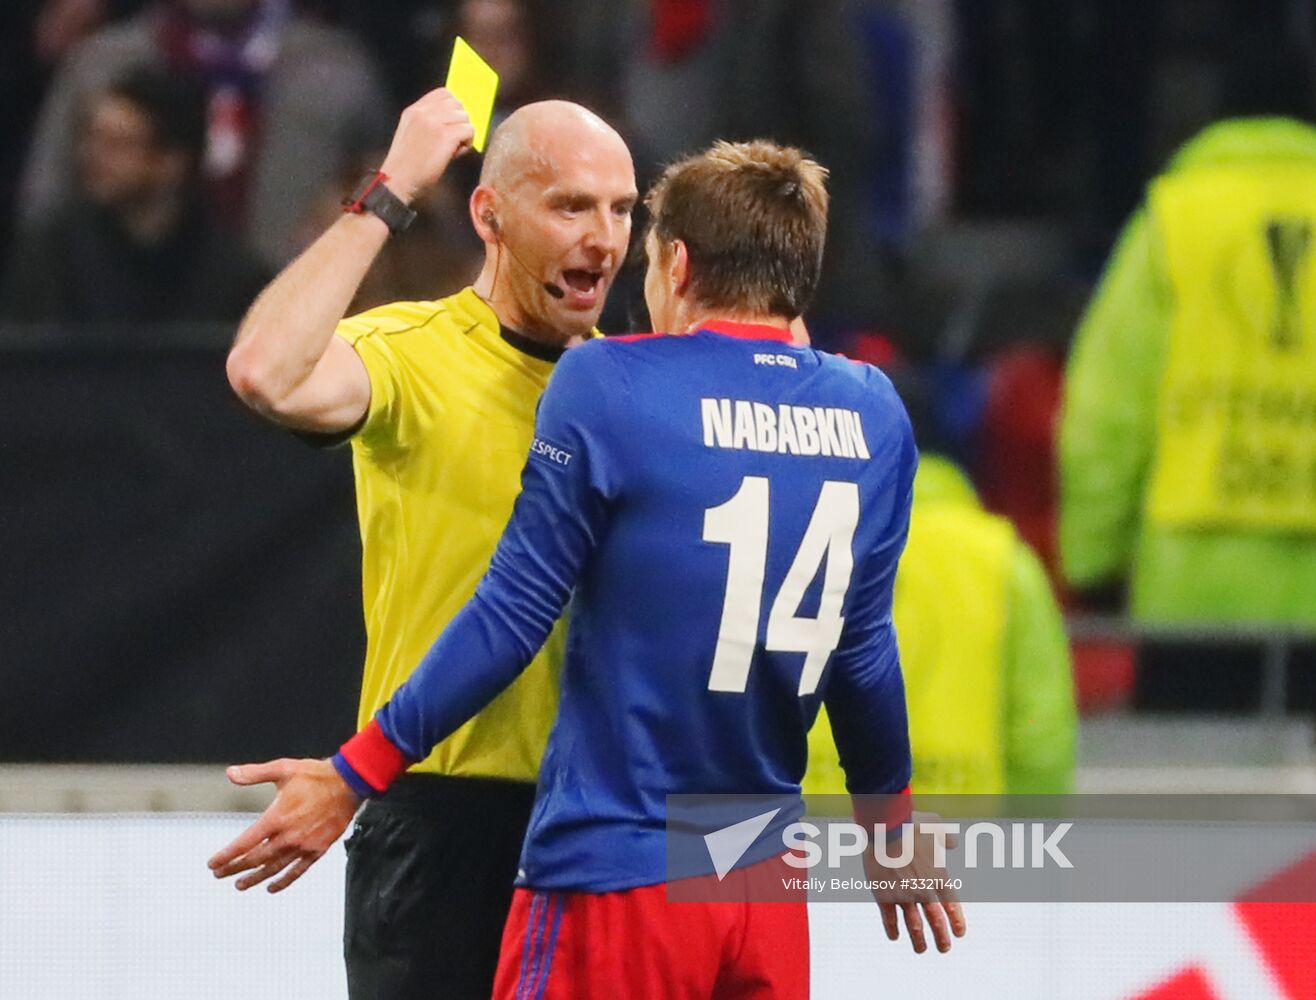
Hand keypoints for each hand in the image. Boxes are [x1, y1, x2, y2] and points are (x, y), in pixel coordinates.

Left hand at [208, 757, 360, 893]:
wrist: (349, 783)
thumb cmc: (316, 775)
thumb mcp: (283, 769)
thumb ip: (254, 773)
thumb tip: (230, 773)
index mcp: (276, 817)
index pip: (244, 844)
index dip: (226, 856)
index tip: (213, 864)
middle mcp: (288, 836)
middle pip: (255, 859)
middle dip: (234, 868)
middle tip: (220, 874)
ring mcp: (303, 845)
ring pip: (273, 868)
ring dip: (254, 878)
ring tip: (240, 885)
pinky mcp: (317, 850)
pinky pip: (297, 871)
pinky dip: (283, 881)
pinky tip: (272, 887)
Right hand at [379, 88, 475, 203]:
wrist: (399, 180)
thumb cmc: (406, 164)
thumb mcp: (410, 133)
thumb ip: (426, 121)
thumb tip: (453, 119)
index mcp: (414, 110)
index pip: (443, 93)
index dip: (453, 107)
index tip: (452, 122)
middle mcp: (424, 113)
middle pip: (457, 104)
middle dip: (459, 120)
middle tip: (454, 138)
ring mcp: (435, 123)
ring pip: (464, 117)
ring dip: (464, 132)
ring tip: (454, 147)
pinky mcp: (445, 136)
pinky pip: (468, 130)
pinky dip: (467, 142)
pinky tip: (457, 152)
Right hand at [867, 811, 966, 953]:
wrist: (886, 826)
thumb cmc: (911, 823)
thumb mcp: (935, 826)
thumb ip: (946, 837)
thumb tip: (954, 842)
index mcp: (938, 875)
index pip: (951, 905)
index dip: (956, 921)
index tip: (959, 934)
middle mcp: (923, 890)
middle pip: (936, 920)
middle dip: (942, 938)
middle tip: (945, 949)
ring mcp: (903, 895)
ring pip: (914, 925)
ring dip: (919, 940)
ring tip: (922, 950)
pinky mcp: (884, 895)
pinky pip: (889, 918)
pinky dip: (892, 929)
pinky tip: (895, 937)